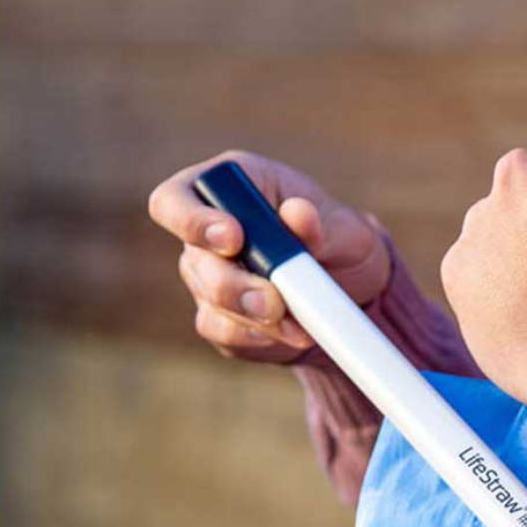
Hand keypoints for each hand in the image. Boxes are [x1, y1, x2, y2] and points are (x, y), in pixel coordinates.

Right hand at [149, 150, 390, 363]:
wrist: (352, 288)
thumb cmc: (341, 241)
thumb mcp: (345, 228)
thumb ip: (320, 224)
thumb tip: (297, 214)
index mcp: (231, 187)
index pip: (174, 200)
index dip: (193, 221)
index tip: (233, 239)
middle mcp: (207, 233)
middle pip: (195, 263)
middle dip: (234, 287)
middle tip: (274, 303)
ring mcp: (208, 278)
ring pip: (212, 305)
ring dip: (257, 319)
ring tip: (302, 324)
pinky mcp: (221, 318)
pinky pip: (227, 335)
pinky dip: (262, 339)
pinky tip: (293, 333)